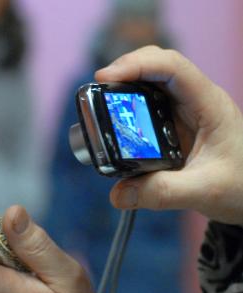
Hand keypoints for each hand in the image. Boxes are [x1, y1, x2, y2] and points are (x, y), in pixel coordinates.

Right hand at [96, 45, 242, 223]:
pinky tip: (116, 125)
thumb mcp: (202, 191)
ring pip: (150, 86)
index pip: (172, 66)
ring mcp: (185, 114)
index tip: (106, 76)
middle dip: (125, 72)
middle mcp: (196, 102)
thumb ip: (161, 193)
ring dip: (125, 90)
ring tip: (101, 105)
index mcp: (209, 105)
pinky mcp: (175, 130)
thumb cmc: (239, 187)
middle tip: (98, 90)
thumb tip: (118, 194)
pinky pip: (148, 110)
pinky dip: (129, 112)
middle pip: (156, 67)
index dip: (137, 64)